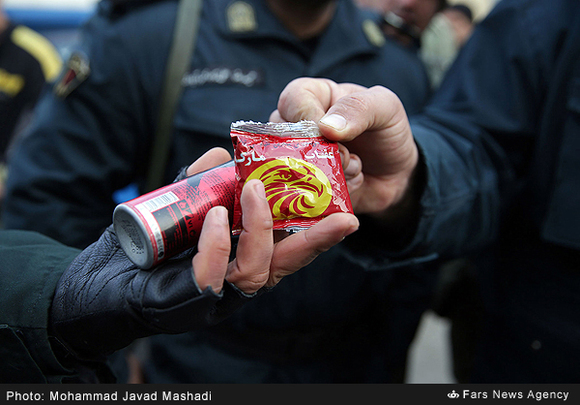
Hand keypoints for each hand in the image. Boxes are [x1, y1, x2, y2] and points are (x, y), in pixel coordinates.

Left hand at [50, 148, 358, 359]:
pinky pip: (212, 278)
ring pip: (256, 273)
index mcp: (238, 260)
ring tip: (254, 191)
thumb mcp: (176, 207)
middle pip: (286, 267)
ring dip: (261, 230)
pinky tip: (214, 218)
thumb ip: (201, 183)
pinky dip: (217, 246)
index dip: (317, 235)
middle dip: (317, 242)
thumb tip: (225, 152)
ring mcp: (212, 298)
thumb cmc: (138, 248)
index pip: (287, 251)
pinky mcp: (184, 305)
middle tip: (343, 217)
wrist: (91, 284)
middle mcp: (233, 284)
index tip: (345, 213)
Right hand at [270, 78, 419, 217]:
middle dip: (316, 150)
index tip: (326, 132)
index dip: (305, 115)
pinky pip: (303, 190)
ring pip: (290, 166)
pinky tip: (352, 180)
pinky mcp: (304, 185)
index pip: (292, 100)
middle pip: (282, 136)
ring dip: (325, 171)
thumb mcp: (384, 107)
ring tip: (353, 167)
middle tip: (344, 154)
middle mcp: (300, 127)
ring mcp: (300, 158)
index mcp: (315, 98)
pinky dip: (330, 188)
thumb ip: (358, 108)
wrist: (399, 175)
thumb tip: (326, 126)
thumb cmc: (388, 132)